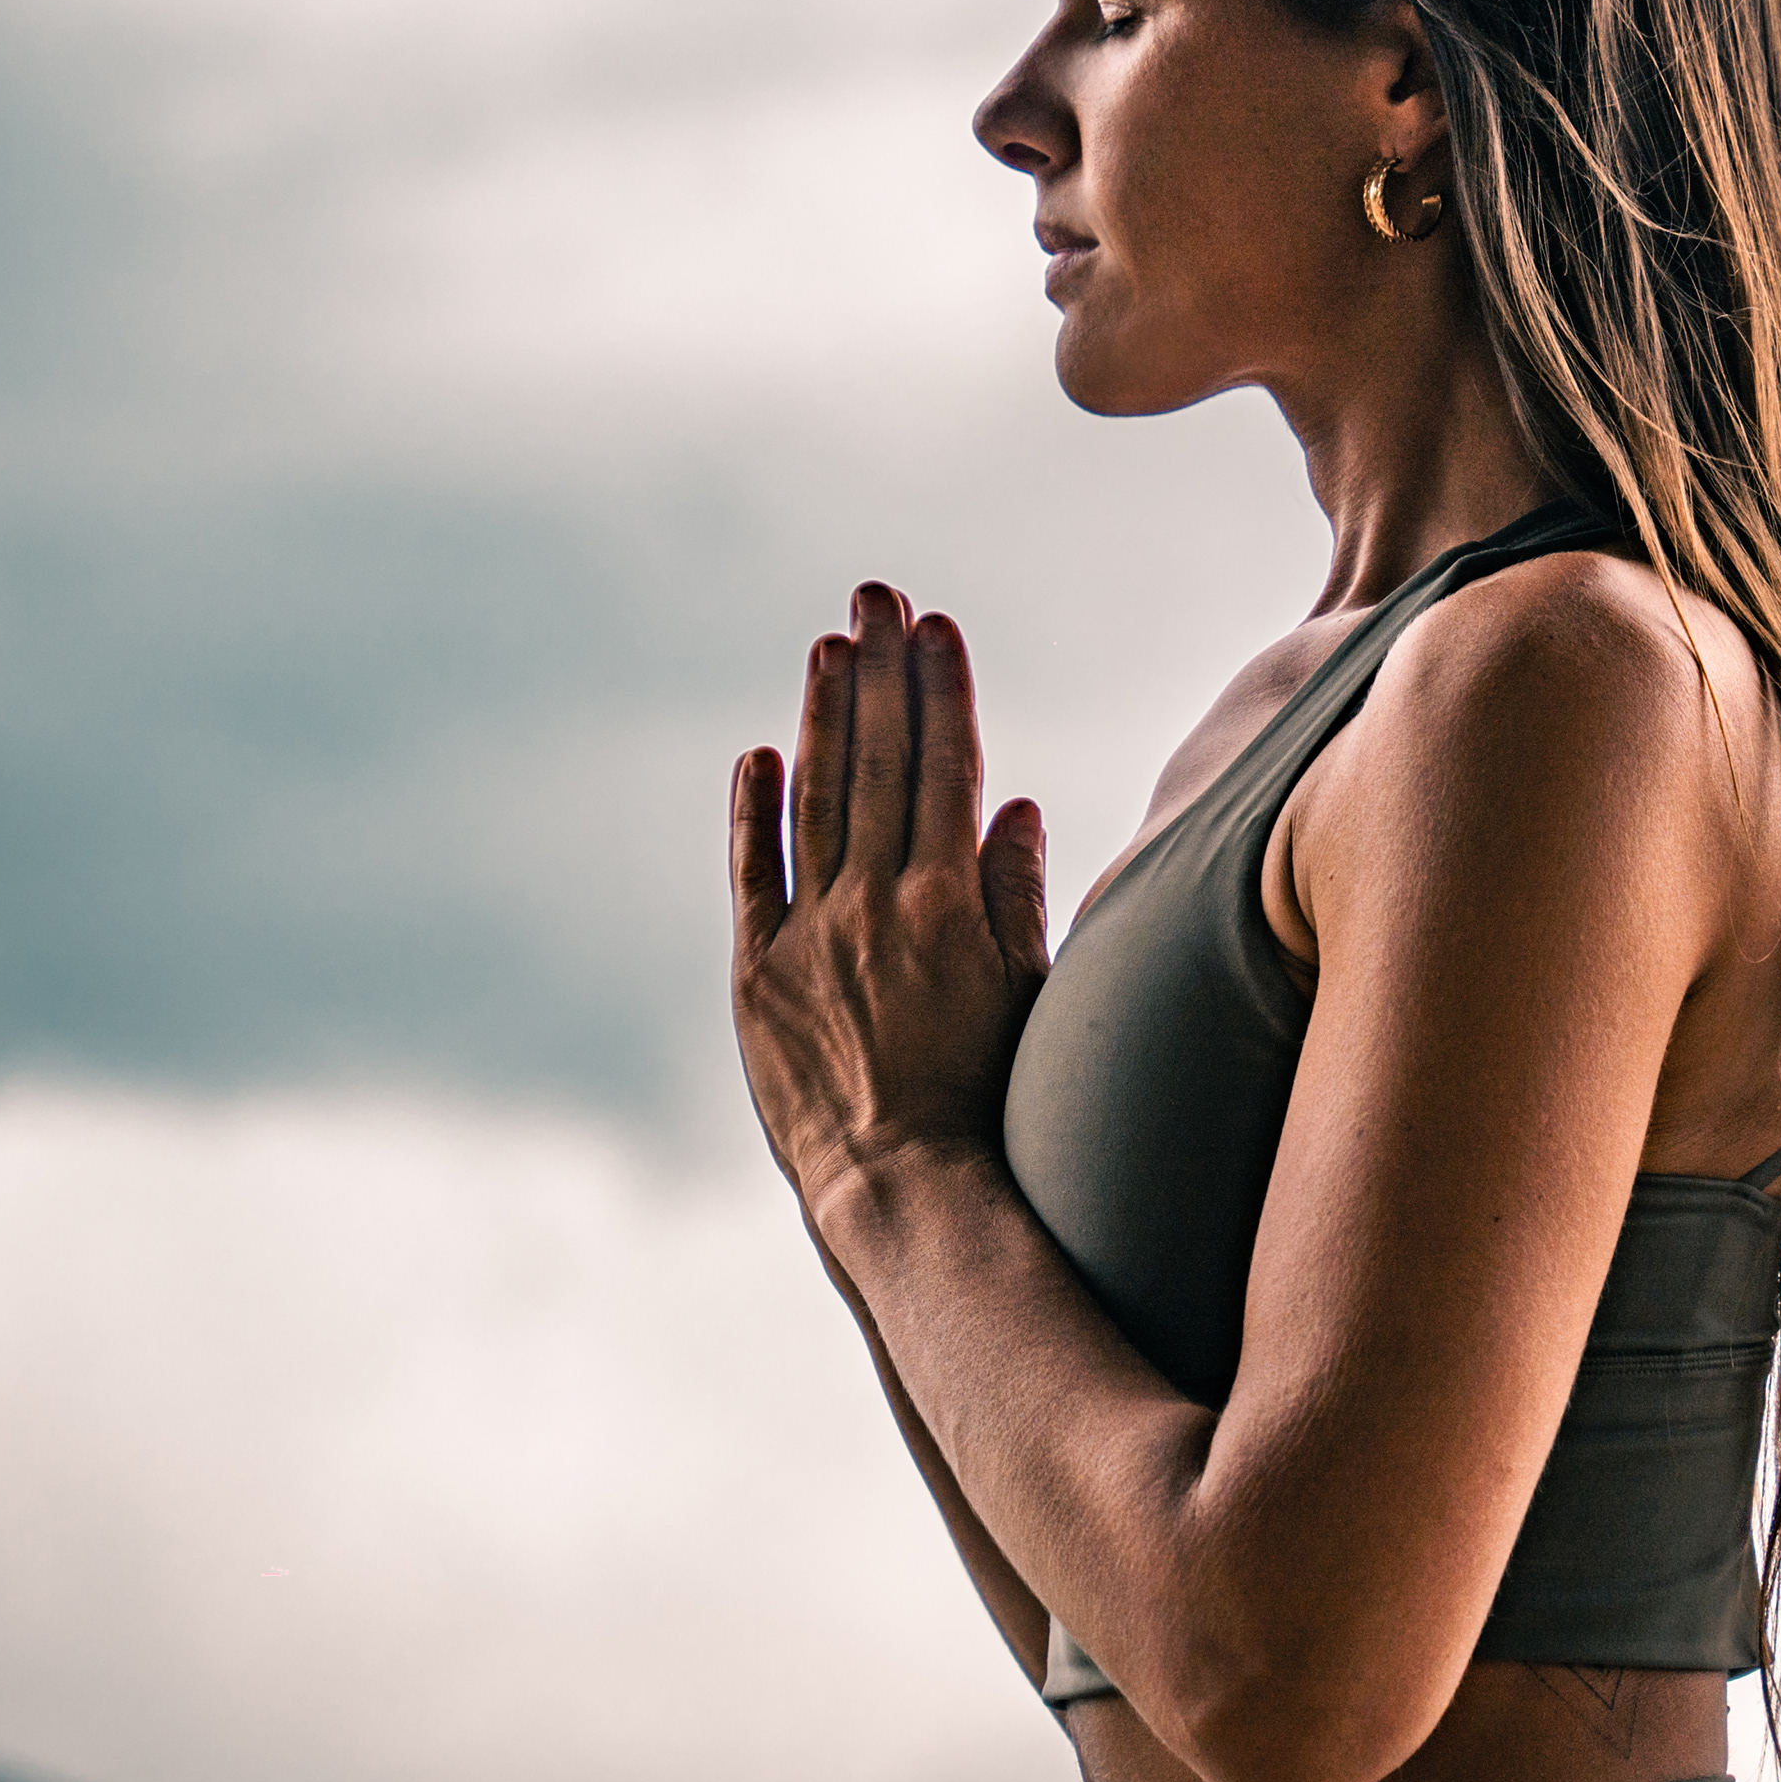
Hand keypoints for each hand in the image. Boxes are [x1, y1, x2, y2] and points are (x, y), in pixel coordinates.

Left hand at [729, 584, 1050, 1217]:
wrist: (902, 1187)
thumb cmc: (989, 1097)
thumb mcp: (1028, 991)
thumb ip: (1016, 894)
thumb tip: (1015, 807)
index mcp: (946, 902)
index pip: (944, 766)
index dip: (939, 688)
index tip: (935, 624)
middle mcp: (873, 903)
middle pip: (876, 760)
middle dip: (877, 669)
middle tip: (875, 594)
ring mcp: (809, 934)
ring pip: (814, 799)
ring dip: (821, 715)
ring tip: (828, 645)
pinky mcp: (758, 975)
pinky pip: (752, 875)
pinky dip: (752, 812)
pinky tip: (758, 755)